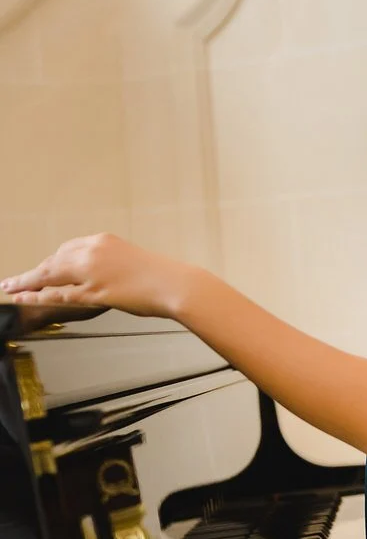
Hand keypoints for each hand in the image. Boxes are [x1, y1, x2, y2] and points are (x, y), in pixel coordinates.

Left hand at [0, 234, 199, 319]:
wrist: (178, 285)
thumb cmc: (164, 278)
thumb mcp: (133, 262)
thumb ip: (112, 266)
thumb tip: (105, 276)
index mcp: (103, 241)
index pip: (67, 250)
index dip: (50, 263)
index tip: (39, 270)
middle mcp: (93, 251)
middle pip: (54, 260)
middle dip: (34, 272)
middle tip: (17, 282)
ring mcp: (91, 271)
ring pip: (49, 276)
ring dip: (25, 283)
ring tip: (9, 288)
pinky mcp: (93, 291)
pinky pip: (57, 293)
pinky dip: (36, 295)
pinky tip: (22, 297)